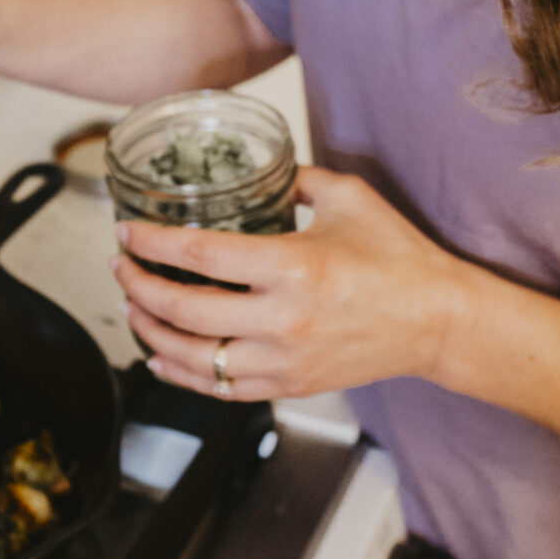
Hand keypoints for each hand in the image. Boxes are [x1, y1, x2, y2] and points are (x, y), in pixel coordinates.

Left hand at [112, 166, 471, 401]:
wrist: (437, 321)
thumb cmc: (399, 258)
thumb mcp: (347, 197)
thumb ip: (294, 179)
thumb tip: (256, 170)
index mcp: (294, 267)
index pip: (200, 256)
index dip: (153, 244)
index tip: (127, 232)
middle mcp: (284, 319)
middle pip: (185, 310)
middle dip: (139, 287)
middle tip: (122, 267)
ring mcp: (285, 360)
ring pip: (195, 358)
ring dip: (151, 333)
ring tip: (132, 308)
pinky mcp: (290, 385)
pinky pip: (222, 388)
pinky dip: (183, 374)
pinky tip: (161, 356)